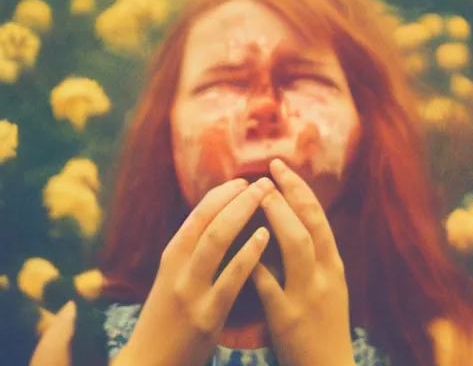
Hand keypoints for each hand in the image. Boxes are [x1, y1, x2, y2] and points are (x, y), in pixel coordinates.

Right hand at [116, 178, 274, 365]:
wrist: (149, 365)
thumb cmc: (167, 321)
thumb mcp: (173, 278)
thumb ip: (193, 252)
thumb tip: (221, 220)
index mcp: (172, 255)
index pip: (198, 213)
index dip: (222, 193)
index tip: (244, 180)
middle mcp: (178, 267)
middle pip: (209, 219)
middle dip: (238, 196)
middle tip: (263, 181)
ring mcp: (191, 290)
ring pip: (216, 239)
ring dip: (243, 211)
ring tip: (267, 196)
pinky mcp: (206, 316)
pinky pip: (230, 278)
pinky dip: (247, 253)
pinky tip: (264, 236)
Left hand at [251, 159, 354, 365]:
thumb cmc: (324, 327)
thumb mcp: (329, 287)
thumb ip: (314, 257)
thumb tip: (288, 223)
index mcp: (333, 265)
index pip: (319, 217)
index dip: (300, 189)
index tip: (281, 168)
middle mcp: (326, 274)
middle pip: (311, 223)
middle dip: (291, 193)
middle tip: (269, 172)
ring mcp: (308, 295)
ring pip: (296, 246)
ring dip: (278, 217)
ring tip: (260, 197)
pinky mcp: (289, 318)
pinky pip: (270, 284)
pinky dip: (255, 262)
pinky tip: (240, 246)